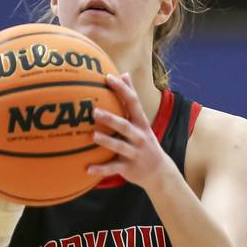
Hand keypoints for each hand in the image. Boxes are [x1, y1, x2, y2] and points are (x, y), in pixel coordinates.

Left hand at [88, 73, 177, 192]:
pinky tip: (87, 169)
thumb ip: (132, 99)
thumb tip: (124, 74)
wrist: (159, 172)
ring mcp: (134, 153)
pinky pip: (113, 169)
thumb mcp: (142, 121)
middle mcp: (139, 137)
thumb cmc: (144, 141)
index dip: (122, 89)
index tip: (108, 78)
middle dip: (110, 119)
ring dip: (106, 141)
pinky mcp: (129, 168)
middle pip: (125, 126)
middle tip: (94, 111)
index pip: (133, 102)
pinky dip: (101, 169)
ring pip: (119, 146)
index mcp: (141, 123)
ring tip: (92, 136)